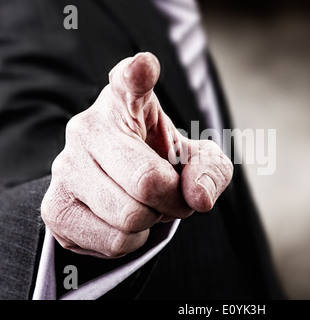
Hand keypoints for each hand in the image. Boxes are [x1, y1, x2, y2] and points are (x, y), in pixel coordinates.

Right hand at [41, 52, 232, 257]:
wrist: (125, 189)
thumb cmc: (163, 164)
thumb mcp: (200, 160)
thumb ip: (210, 170)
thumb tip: (198, 197)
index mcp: (125, 102)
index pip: (128, 81)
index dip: (138, 75)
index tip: (145, 68)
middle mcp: (87, 128)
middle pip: (147, 181)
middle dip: (174, 200)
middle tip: (173, 195)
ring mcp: (65, 168)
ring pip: (130, 217)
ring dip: (152, 222)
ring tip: (146, 205)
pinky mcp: (56, 208)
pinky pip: (114, 241)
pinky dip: (134, 240)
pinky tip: (125, 221)